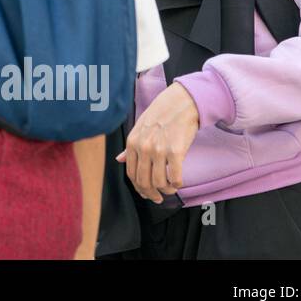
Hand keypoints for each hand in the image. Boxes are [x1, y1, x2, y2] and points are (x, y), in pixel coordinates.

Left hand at [117, 82, 199, 203]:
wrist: (181, 103)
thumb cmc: (161, 114)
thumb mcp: (140, 128)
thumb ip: (130, 147)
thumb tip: (120, 160)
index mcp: (132, 143)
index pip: (131, 174)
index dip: (139, 188)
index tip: (146, 193)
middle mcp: (143, 147)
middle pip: (143, 182)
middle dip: (151, 194)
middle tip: (158, 198)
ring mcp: (159, 150)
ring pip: (158, 183)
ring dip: (166, 191)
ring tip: (170, 189)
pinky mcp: (175, 151)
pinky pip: (174, 177)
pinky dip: (176, 184)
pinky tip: (178, 182)